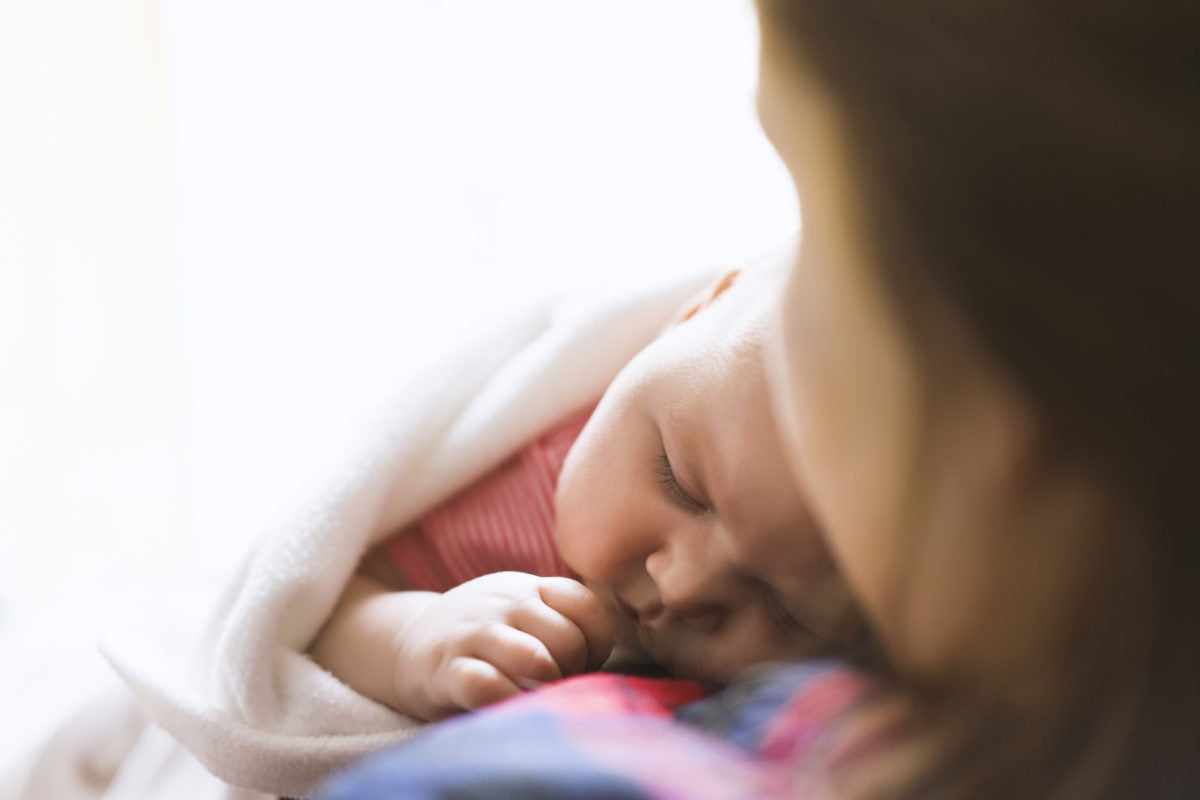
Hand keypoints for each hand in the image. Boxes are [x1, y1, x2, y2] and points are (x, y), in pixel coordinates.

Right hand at [390, 572, 613, 719]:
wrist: (407, 641)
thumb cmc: (483, 633)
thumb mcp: (519, 608)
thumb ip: (559, 617)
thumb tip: (604, 654)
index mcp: (528, 588)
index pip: (585, 604)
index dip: (598, 640)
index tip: (586, 661)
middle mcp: (503, 604)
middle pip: (567, 638)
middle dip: (573, 671)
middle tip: (560, 683)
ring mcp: (474, 634)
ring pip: (534, 658)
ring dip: (546, 686)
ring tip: (538, 695)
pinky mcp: (446, 669)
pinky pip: (489, 686)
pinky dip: (508, 702)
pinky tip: (508, 705)